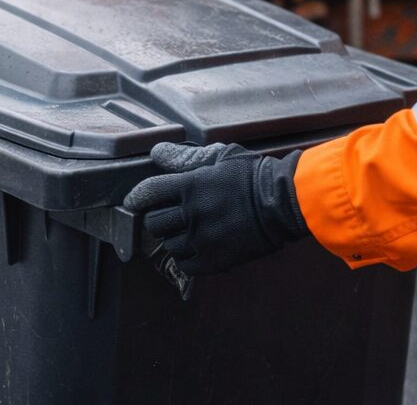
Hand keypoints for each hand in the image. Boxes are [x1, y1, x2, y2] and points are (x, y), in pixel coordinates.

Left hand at [123, 142, 308, 275]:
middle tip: (172, 215)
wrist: (284, 203)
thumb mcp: (220, 158)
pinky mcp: (214, 261)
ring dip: (175, 238)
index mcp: (192, 185)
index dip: (136, 198)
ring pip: (168, 245)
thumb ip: (185, 158)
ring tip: (190, 230)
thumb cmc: (253, 175)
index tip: (133, 202)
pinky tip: (199, 246)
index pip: (148, 193)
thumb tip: (157, 152)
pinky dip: (187, 256)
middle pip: (154, 223)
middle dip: (160, 218)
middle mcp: (193, 214)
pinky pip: (185, 264)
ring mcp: (203, 240)